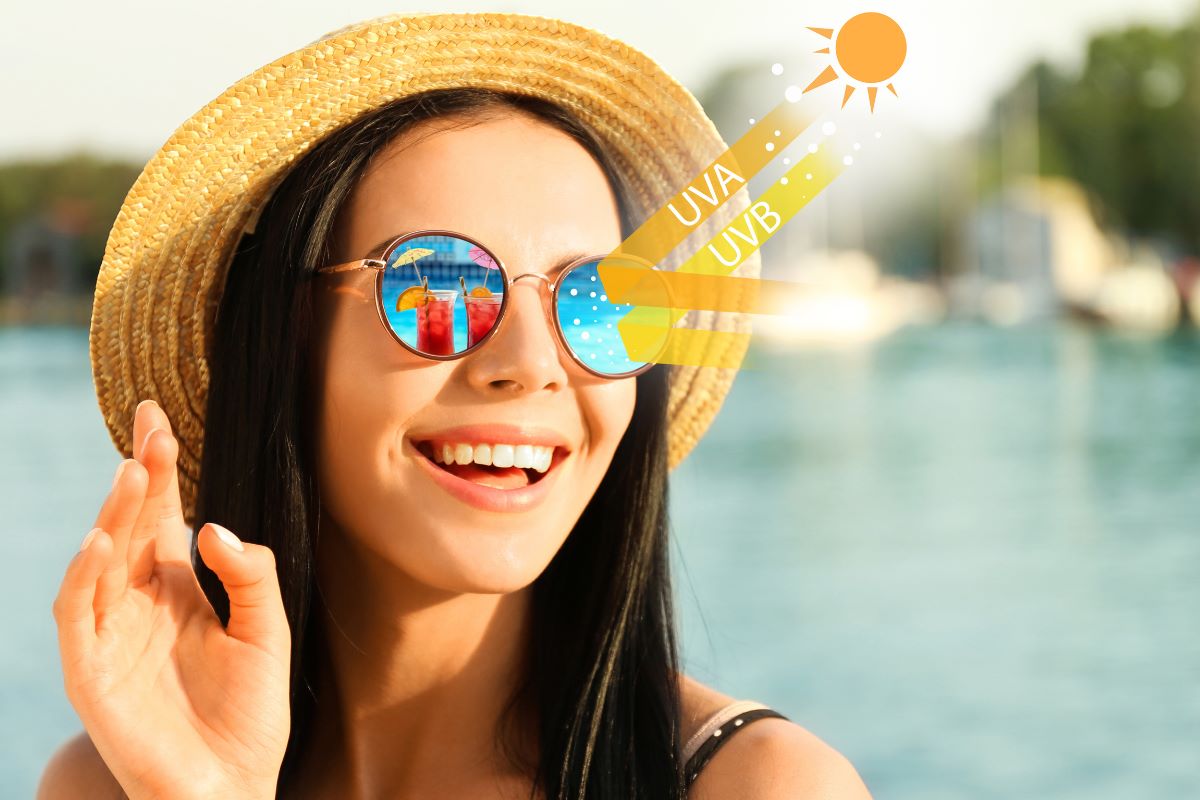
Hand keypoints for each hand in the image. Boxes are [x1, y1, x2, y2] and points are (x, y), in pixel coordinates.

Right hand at [51, 399, 291, 799]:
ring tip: (133, 472)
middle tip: (149, 430)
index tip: (156, 418)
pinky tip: (103, 542)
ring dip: (112, 517)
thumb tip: (213, 526)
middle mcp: (142, 605)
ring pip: (101, 562)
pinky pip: (79, 616)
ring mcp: (112, 636)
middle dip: (137, 478)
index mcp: (181, 590)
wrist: (232, 788)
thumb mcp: (268, 633)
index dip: (159, 469)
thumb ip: (251, 576)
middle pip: (131, 528)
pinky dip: (85, 577)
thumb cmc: (250, 714)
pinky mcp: (92, 673)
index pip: (163, 517)